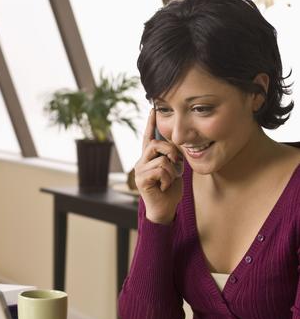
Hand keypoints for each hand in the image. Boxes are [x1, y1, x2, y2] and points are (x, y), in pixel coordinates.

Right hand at [134, 108, 182, 224]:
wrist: (164, 209)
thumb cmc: (170, 189)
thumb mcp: (174, 169)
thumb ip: (172, 157)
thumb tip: (177, 146)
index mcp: (149, 158)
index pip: (148, 137)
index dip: (150, 124)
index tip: (152, 110)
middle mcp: (141, 161)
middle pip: (156, 144)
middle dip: (171, 151)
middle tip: (177, 162)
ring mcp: (140, 170)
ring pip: (161, 159)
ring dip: (173, 170)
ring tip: (171, 179)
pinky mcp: (141, 179)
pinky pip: (160, 170)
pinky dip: (168, 179)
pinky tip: (165, 186)